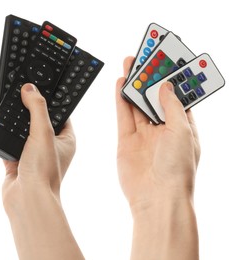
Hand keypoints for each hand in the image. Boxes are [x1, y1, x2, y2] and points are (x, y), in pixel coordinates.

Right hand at [0, 83, 82, 259]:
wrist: (28, 200)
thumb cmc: (44, 171)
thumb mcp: (44, 133)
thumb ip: (38, 109)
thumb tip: (31, 89)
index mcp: (65, 140)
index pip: (61, 115)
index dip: (52, 102)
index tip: (42, 89)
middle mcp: (51, 146)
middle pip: (39, 121)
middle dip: (29, 108)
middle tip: (21, 92)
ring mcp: (33, 154)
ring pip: (23, 131)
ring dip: (14, 119)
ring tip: (8, 101)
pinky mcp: (18, 161)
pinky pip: (8, 141)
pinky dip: (1, 131)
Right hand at [116, 57, 200, 212]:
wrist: (156, 198)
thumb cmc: (177, 169)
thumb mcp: (182, 131)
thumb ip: (172, 106)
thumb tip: (166, 85)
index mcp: (182, 128)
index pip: (176, 98)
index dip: (171, 80)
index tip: (165, 62)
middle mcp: (163, 130)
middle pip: (154, 99)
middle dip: (149, 79)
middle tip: (143, 59)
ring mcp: (144, 135)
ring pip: (137, 105)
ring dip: (133, 85)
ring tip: (129, 65)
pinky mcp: (127, 140)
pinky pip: (123, 115)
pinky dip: (121, 99)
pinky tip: (121, 84)